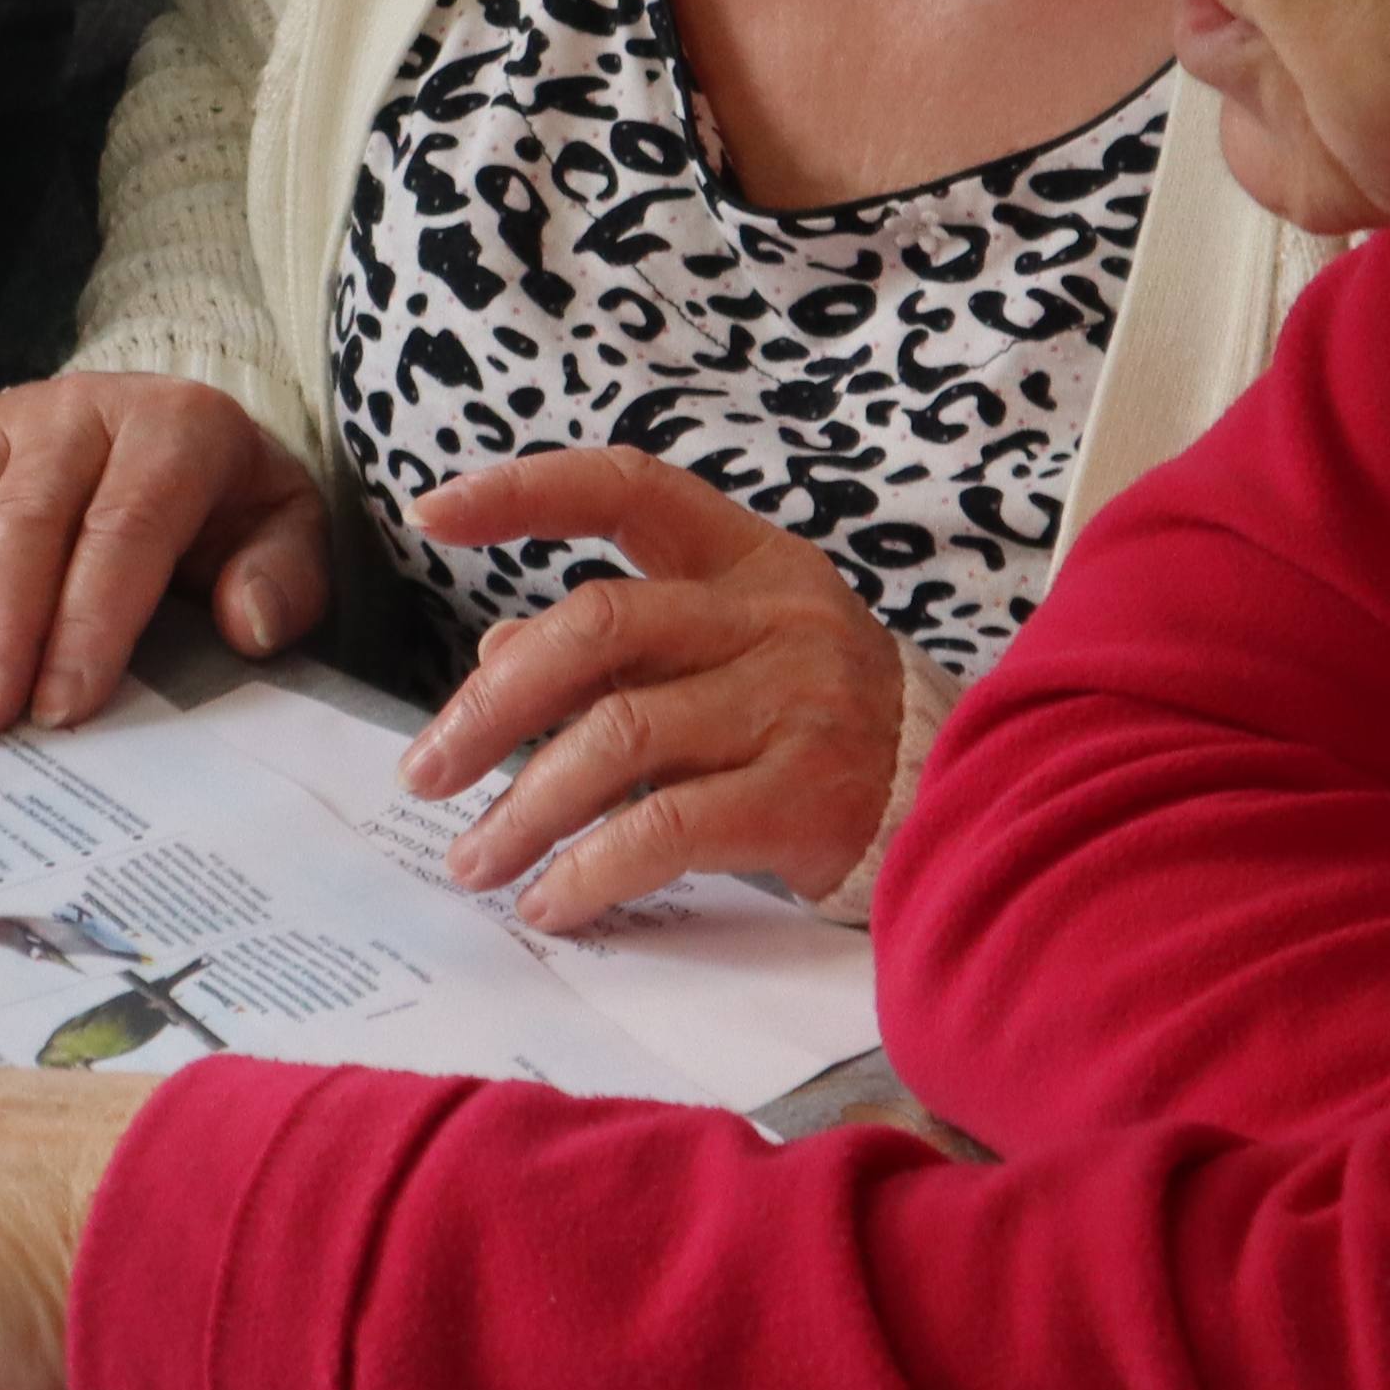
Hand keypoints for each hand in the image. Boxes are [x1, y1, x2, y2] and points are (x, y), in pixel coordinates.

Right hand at [0, 375, 327, 734]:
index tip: (61, 706)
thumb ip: (284, 579)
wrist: (168, 426)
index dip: (88, 621)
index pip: (123, 529)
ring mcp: (3, 417)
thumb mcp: (284, 528)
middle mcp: (78, 409)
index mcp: (173, 428)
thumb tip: (248, 627)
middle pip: (23, 520)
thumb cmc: (223, 501)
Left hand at [400, 451, 910, 930]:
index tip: (432, 512)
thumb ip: (624, 645)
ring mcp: (793, 704)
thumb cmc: (817, 718)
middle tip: (424, 772)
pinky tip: (552, 901)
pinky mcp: (805, 797)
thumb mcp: (730, 652)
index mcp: (748, 558)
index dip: (527, 491)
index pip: (627, 489)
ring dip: (524, 808)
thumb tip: (493, 659)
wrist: (965, 799)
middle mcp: (771, 616)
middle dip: (491, 705)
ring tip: (474, 862)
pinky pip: (666, 828)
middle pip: (597, 626)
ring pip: (618, 737)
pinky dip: (590, 869)